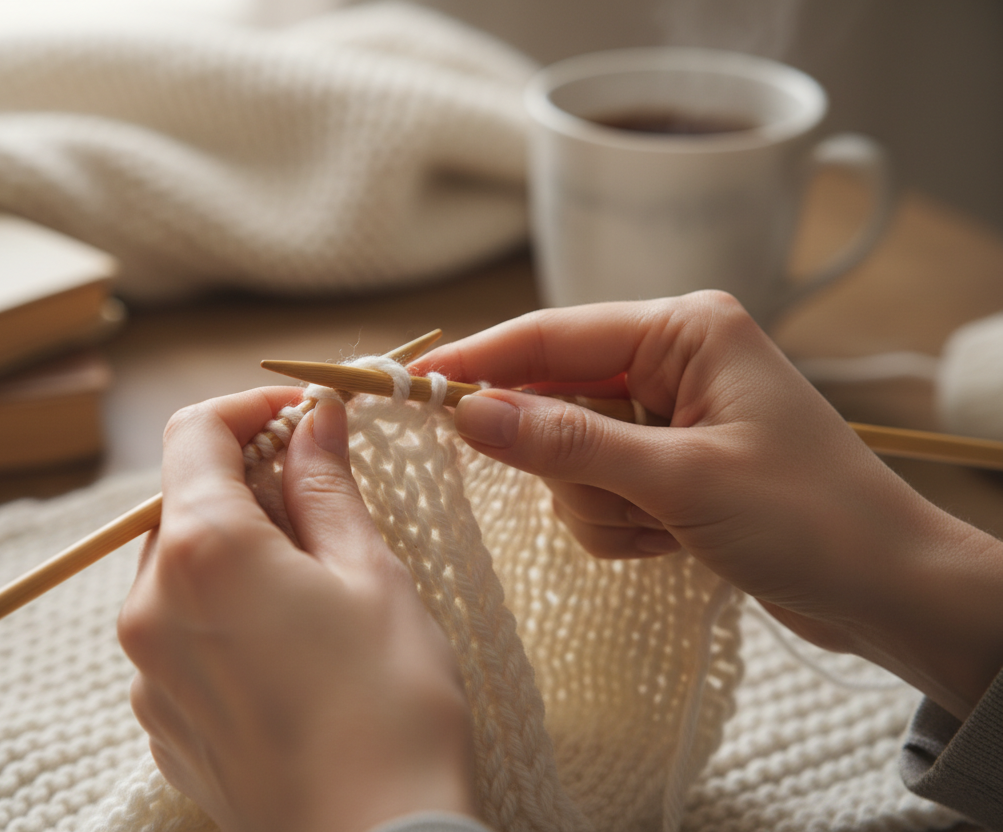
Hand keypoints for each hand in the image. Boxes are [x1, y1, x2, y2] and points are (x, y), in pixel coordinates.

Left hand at [117, 388, 475, 831]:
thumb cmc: (390, 708)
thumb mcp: (371, 576)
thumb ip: (326, 485)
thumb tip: (315, 418)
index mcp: (203, 553)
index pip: (196, 433)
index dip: (252, 409)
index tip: (305, 417)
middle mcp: (150, 607)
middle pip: (184, 502)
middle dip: (248, 481)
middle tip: (326, 495)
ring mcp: (147, 672)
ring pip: (181, 570)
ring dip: (237, 550)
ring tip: (316, 581)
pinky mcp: (161, 721)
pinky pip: (179, 636)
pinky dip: (223, 613)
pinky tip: (289, 646)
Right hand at [411, 291, 1002, 718]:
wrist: (889, 591)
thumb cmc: (809, 519)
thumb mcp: (680, 480)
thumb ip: (567, 443)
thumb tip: (467, 414)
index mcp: (684, 331)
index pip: (551, 336)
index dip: (477, 361)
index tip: (409, 386)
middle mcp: (671, 361)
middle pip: (554, 399)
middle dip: (567, 462)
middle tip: (613, 496)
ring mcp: (668, 416)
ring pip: (569, 456)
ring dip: (601, 504)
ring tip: (666, 527)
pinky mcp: (668, 466)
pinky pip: (597, 490)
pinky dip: (620, 524)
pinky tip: (674, 542)